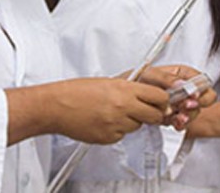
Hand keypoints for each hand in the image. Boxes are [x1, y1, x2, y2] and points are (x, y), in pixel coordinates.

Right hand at [43, 77, 169, 143]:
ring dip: (133, 121)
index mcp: (124, 89)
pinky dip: (118, 130)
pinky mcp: (109, 137)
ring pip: (138, 126)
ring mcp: (116, 123)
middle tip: (147, 111)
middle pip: (155, 115)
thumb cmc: (77, 92)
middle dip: (154, 114)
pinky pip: (122, 135)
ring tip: (115, 112)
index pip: (159, 96)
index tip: (160, 101)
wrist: (57, 106)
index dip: (162, 100)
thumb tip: (147, 95)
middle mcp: (123, 106)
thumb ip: (130, 88)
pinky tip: (105, 121)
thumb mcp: (109, 82)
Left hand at [137, 65, 216, 129]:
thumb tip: (181, 84)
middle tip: (186, 106)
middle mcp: (183, 88)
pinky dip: (181, 124)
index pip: (201, 79)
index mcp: (181, 74)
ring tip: (178, 117)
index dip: (200, 87)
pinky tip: (175, 123)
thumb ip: (166, 78)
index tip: (193, 94)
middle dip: (198, 103)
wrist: (122, 98)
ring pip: (196, 111)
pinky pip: (185, 122)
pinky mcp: (174, 116)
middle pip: (204, 96)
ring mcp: (180, 103)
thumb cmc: (134, 81)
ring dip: (189, 115)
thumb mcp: (148, 75)